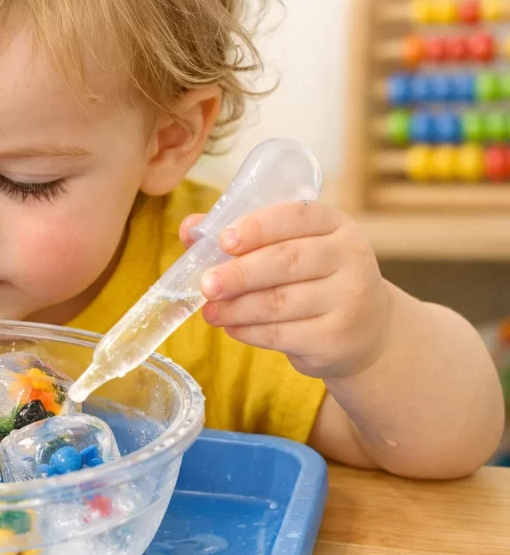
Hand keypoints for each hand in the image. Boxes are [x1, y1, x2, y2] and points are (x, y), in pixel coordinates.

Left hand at [179, 201, 390, 379]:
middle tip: (206, 284)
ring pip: (281, 302)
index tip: (223, 240)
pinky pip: (283, 334)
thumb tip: (189, 228)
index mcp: (335, 225)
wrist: (365, 329)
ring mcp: (350, 298)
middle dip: (239, 273)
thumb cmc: (312, 278)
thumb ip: (240, 236)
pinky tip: (231, 328)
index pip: (296, 216)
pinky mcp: (338, 337)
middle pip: (287, 261)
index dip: (258, 227)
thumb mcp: (288, 248)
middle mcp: (350, 257)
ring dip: (237, 308)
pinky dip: (250, 332)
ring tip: (209, 311)